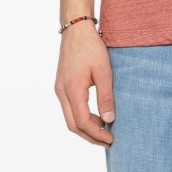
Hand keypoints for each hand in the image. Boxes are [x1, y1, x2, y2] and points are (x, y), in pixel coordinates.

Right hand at [54, 25, 115, 146]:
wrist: (76, 30)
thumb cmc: (91, 47)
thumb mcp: (104, 71)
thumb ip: (106, 97)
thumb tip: (109, 120)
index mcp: (72, 90)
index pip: (83, 122)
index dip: (97, 134)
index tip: (112, 139)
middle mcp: (62, 92)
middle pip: (73, 125)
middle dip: (90, 137)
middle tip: (108, 141)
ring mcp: (60, 90)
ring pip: (70, 119)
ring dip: (86, 128)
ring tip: (105, 131)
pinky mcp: (61, 86)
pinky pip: (70, 109)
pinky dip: (82, 118)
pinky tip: (96, 118)